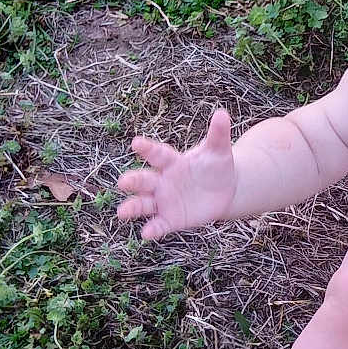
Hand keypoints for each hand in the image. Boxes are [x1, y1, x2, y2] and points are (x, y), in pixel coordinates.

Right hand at [115, 109, 236, 239]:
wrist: (225, 189)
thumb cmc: (216, 165)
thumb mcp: (218, 150)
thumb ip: (218, 134)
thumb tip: (223, 114)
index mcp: (171, 162)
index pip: (157, 154)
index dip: (147, 148)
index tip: (136, 143)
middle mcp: (162, 181)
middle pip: (144, 180)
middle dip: (134, 181)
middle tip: (123, 182)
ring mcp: (164, 201)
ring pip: (144, 204)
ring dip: (133, 207)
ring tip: (122, 212)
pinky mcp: (171, 219)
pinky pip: (159, 224)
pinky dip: (153, 229)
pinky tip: (146, 234)